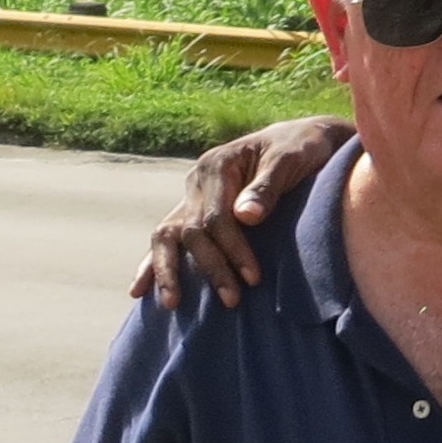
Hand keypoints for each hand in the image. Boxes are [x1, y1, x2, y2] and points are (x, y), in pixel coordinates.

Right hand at [129, 116, 354, 310]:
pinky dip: (154, 262)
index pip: (216, 217)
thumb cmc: (301, 148)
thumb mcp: (290, 159)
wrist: (301, 138)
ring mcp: (191, 196)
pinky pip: (168, 237)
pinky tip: (140, 290)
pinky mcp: (193, 209)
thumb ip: (267, 186)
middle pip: (191, 231)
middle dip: (210, 267)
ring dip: (167, 271)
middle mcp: (196, 181)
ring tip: (170, 304)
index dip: (233, 249)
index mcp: (217, 164)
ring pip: (166, 236)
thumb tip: (245, 216)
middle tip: (232, 300)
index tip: (253, 278)